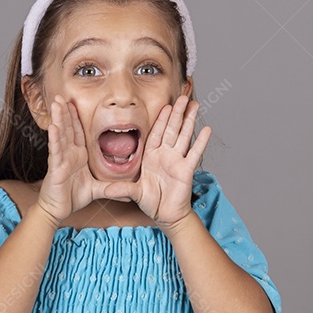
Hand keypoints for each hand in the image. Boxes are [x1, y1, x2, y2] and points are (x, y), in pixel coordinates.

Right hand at [35, 94, 126, 226]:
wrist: (58, 210)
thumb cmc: (73, 197)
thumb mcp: (96, 189)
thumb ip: (110, 187)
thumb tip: (127, 191)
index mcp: (77, 155)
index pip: (77, 132)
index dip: (75, 117)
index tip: (74, 102)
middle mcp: (68, 154)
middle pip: (68, 128)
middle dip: (65, 111)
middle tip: (62, 95)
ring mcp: (61, 160)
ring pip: (60, 135)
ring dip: (58, 118)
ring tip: (56, 103)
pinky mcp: (56, 168)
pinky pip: (56, 151)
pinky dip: (55, 139)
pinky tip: (53, 126)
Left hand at [102, 94, 210, 230]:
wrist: (166, 215)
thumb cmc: (151, 202)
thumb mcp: (134, 193)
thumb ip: (121, 190)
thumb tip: (105, 192)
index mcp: (152, 157)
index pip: (156, 133)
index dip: (162, 119)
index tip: (166, 105)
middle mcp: (165, 156)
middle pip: (172, 130)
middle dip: (177, 113)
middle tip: (183, 97)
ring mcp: (177, 161)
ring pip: (184, 136)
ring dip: (189, 121)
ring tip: (195, 105)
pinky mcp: (186, 170)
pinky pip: (194, 153)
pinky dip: (201, 142)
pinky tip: (207, 129)